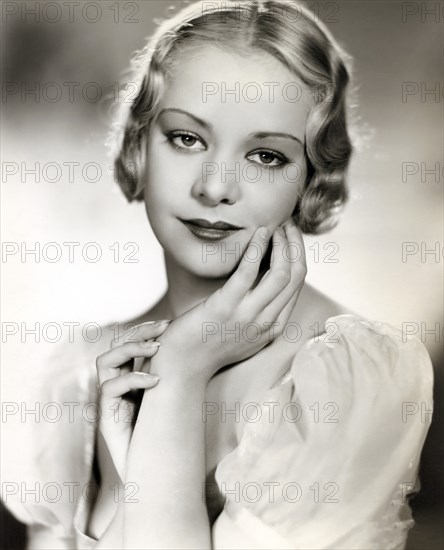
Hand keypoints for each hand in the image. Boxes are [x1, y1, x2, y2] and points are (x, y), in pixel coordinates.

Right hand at [95, 320, 169, 480]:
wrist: (153, 475)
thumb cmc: (167, 436)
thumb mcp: (173, 400)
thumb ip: (175, 379)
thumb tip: (201, 352)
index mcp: (131, 379)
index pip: (128, 344)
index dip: (144, 331)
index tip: (169, 325)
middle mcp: (117, 386)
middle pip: (115, 346)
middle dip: (138, 333)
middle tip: (163, 329)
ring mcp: (110, 401)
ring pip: (105, 361)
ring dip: (130, 350)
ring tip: (156, 350)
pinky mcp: (107, 417)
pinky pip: (110, 388)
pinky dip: (132, 379)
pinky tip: (155, 381)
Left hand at [151, 218, 306, 383]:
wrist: (181, 365)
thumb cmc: (207, 344)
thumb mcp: (243, 330)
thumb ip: (258, 309)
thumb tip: (262, 276)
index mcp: (274, 327)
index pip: (297, 285)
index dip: (298, 255)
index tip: (291, 236)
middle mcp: (267, 322)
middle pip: (296, 276)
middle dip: (296, 244)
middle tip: (288, 224)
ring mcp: (248, 315)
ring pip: (282, 273)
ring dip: (283, 243)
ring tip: (276, 225)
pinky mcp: (226, 306)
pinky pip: (249, 271)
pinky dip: (257, 248)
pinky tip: (258, 232)